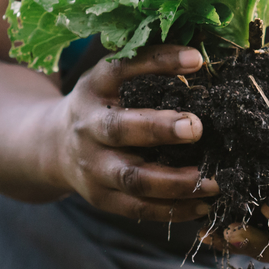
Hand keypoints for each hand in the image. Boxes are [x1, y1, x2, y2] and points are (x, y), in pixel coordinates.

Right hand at [45, 44, 218, 221]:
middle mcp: (88, 127)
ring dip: (176, 182)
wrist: (54, 146)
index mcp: (94, 88)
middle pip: (119, 129)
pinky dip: (173, 210)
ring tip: (214, 181)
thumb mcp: (111, 80)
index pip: (121, 69)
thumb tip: (199, 59)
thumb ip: (146, 68)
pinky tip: (203, 205)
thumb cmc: (101, 106)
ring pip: (133, 178)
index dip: (157, 62)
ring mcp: (93, 167)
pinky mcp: (102, 197)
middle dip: (158, 129)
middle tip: (195, 127)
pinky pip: (138, 208)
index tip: (196, 59)